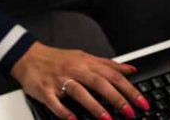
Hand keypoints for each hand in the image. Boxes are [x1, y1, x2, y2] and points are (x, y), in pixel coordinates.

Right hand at [10, 42, 150, 119]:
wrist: (28, 56)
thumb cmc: (58, 59)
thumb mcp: (85, 57)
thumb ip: (108, 64)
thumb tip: (131, 70)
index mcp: (86, 62)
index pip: (112, 75)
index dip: (129, 89)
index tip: (141, 102)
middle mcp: (75, 70)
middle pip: (99, 82)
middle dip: (116, 98)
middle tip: (130, 113)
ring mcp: (59, 80)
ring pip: (79, 91)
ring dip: (94, 106)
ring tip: (107, 119)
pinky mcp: (45, 90)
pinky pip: (55, 102)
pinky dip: (64, 112)